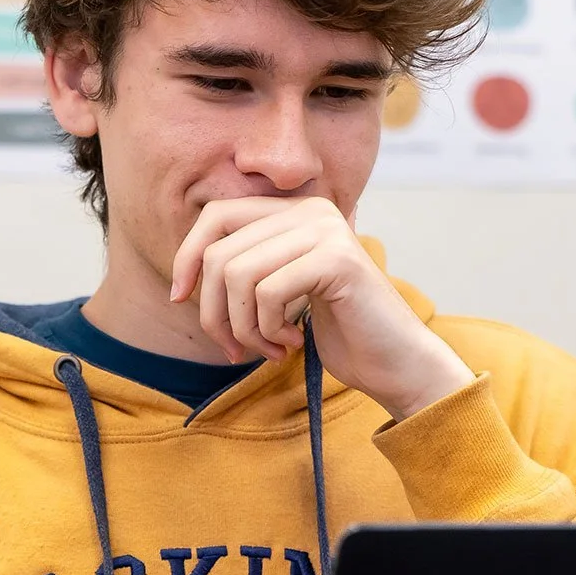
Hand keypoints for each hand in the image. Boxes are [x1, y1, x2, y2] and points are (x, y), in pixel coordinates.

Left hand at [170, 196, 474, 419]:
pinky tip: (293, 343)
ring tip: (269, 348)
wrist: (396, 363)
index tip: (179, 299)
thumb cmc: (339, 334)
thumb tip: (184, 273)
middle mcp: (311, 211)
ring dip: (244, 326)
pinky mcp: (337, 259)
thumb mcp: (281, 293)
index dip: (187, 257)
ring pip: (238, 274)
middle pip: (220, 252)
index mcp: (296, 212)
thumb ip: (246, 269)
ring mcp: (326, 230)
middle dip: (216, 311)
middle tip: (236, 347)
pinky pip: (268, 292)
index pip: (216, 216)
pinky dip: (268, 329)